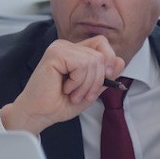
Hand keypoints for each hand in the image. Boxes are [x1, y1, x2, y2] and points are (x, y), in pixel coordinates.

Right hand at [0, 36, 124, 133]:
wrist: (38, 114)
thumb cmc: (59, 103)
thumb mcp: (90, 90)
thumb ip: (105, 77)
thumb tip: (121, 61)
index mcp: (75, 51)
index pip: (102, 43)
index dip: (109, 61)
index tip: (105, 81)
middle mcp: (67, 46)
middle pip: (101, 53)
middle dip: (98, 79)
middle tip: (85, 95)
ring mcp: (60, 47)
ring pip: (94, 60)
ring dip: (86, 84)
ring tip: (73, 94)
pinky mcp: (55, 54)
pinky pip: (82, 65)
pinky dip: (78, 82)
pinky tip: (65, 88)